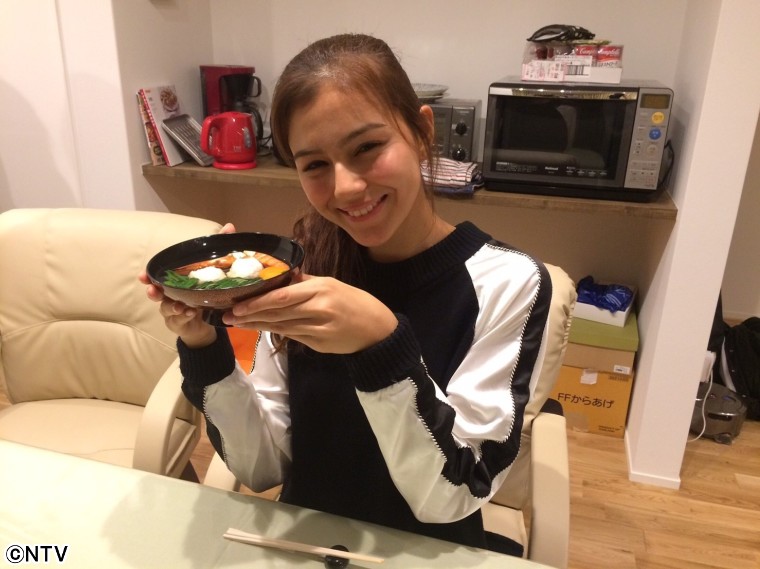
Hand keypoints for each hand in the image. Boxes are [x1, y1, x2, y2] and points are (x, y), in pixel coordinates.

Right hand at [137, 222, 236, 347]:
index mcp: (174, 282)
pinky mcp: (179, 323)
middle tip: (153, 290)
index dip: (148, 276)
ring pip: (166, 308)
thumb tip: (229, 226)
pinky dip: (184, 317)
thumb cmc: (205, 293)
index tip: (142, 276)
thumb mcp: (214, 272)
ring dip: (172, 306)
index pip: (157, 277)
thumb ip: (220, 249)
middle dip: (153, 291)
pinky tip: (191, 313)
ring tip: (180, 306)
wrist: (208, 321)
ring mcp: (173, 311)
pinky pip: (178, 320)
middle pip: (155, 293)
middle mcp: (170, 295)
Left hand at [223, 273, 397, 353]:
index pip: (282, 296)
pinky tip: (261, 329)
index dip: (257, 301)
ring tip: (238, 324)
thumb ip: (306, 282)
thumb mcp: (332, 284)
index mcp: (321, 288)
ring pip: (281, 326)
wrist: (378, 330)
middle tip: (228, 316)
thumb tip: (282, 275)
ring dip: (258, 325)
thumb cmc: (355, 302)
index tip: (237, 303)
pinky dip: (275, 332)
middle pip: (277, 312)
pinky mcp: (319, 343)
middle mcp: (319, 308)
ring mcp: (319, 328)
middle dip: (250, 315)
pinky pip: (292, 336)